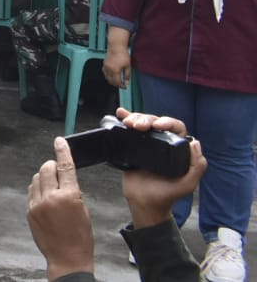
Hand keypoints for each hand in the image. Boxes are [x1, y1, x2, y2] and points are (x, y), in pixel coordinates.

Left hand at [27, 137, 94, 280]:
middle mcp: (51, 198)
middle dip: (53, 166)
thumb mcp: (84, 211)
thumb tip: (65, 179)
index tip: (59, 141)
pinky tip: (45, 197)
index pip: (65, 166)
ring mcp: (37, 204)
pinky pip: (31, 191)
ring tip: (53, 188)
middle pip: (47, 168)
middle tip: (58, 171)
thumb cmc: (80, 238)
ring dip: (45, 178)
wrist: (67, 258)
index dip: (62, 151)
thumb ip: (73, 192)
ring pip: (37, 178)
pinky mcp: (29, 211)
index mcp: (69, 196)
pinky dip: (38, 189)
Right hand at [103, 48, 130, 88]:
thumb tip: (127, 82)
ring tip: (116, 81)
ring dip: (111, 81)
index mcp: (115, 70)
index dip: (121, 86)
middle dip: (116, 84)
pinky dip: (107, 76)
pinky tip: (111, 76)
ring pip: (107, 78)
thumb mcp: (128, 66)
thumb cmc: (123, 55)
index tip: (124, 86)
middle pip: (111, 81)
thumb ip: (127, 75)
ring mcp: (106, 67)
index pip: (117, 82)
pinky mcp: (104, 64)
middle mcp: (109, 69)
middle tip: (121, 84)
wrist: (116, 47)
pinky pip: (104, 73)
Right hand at [116, 107, 207, 229]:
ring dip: (135, 118)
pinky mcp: (132, 147)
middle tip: (138, 126)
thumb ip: (197, 166)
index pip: (175, 128)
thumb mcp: (188, 184)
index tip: (158, 126)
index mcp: (178, 149)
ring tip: (128, 123)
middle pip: (156, 121)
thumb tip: (194, 142)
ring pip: (143, 123)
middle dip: (147, 119)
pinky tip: (121, 114)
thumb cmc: (167, 195)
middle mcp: (163, 144)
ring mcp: (147, 144)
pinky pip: (129, 130)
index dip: (167, 122)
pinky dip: (125, 118)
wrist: (144, 204)